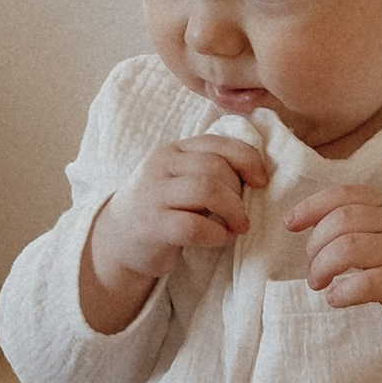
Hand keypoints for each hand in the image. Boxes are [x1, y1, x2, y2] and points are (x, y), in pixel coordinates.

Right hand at [84, 134, 273, 327]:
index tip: (262, 182)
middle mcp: (162, 165)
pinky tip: (220, 239)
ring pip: (207, 190)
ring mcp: (154, 194)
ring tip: (237, 227)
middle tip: (243, 214)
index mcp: (175, 149)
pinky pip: (194, 225)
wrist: (119, 238)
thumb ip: (210, 169)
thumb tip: (257, 175)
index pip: (219, 143)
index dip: (248, 160)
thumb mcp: (182, 179)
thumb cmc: (163, 208)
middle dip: (239, 192)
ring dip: (233, 211)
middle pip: (216, 167)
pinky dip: (217, 234)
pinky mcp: (152, 225)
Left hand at [285, 185, 381, 342]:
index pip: (344, 195)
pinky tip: (336, 298)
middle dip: (315, 245)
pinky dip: (340, 292)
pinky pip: (363, 284)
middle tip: (311, 268)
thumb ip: (355, 221)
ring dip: (322, 267)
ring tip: (318, 283)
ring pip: (349, 248)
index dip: (312, 207)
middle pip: (342, 221)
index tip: (290, 224)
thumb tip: (302, 221)